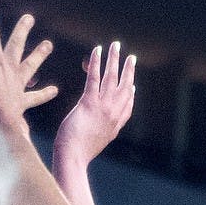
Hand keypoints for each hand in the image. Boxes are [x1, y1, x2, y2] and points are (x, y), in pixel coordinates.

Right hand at [0, 0, 58, 129]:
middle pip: (16, 45)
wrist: (0, 122)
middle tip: (29, 18)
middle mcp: (9, 68)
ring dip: (39, 54)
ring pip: (31, 65)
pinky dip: (44, 93)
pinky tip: (54, 90)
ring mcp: (17, 84)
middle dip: (21, 30)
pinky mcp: (21, 100)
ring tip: (48, 45)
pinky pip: (35, 96)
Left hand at [54, 41, 135, 165]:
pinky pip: (94, 78)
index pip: (127, 107)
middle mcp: (113, 115)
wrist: (73, 158)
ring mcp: (103, 108)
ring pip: (112, 78)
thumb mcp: (93, 147)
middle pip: (124, 87)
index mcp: (114, 127)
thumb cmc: (76, 156)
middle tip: (131, 58)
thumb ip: (96, 136)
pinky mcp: (89, 103)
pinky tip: (98, 50)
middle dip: (128, 71)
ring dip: (115, 59)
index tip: (133, 85)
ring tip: (116, 45)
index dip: (131, 95)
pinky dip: (97, 62)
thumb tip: (91, 136)